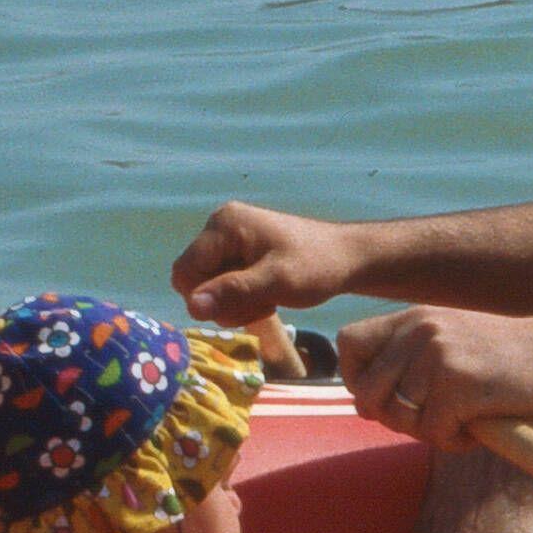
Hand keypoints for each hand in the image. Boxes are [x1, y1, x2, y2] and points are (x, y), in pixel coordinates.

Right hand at [173, 200, 352, 323]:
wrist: (348, 258)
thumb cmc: (316, 266)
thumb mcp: (276, 282)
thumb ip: (233, 292)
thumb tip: (192, 306)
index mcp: (224, 225)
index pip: (185, 272)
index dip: (204, 298)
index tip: (239, 307)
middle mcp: (220, 227)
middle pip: (194, 280)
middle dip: (223, 301)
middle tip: (260, 304)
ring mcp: (230, 240)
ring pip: (210, 287)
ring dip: (235, 303)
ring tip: (268, 300)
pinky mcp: (240, 253)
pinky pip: (224, 285)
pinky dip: (242, 298)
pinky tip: (267, 297)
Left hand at [331, 303, 532, 448]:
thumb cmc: (514, 358)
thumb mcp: (454, 341)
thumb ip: (411, 359)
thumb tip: (364, 404)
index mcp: (415, 317)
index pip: (348, 343)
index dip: (356, 378)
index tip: (386, 397)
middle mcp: (420, 330)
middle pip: (365, 392)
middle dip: (391, 419)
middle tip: (429, 420)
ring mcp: (438, 356)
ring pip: (399, 418)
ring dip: (427, 433)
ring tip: (461, 422)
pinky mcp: (458, 385)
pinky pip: (433, 435)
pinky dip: (454, 442)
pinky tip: (479, 429)